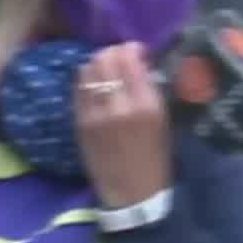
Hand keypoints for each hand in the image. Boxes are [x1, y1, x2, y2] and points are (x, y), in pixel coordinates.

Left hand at [74, 43, 171, 209]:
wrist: (133, 194)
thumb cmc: (156, 158)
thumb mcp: (164, 120)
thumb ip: (151, 89)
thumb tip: (139, 63)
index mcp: (146, 105)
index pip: (129, 58)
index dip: (132, 49)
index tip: (138, 54)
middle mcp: (118, 105)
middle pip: (105, 59)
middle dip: (113, 53)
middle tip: (120, 60)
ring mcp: (95, 114)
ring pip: (87, 70)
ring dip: (98, 64)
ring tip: (106, 71)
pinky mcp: (80, 123)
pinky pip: (78, 89)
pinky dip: (86, 80)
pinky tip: (94, 85)